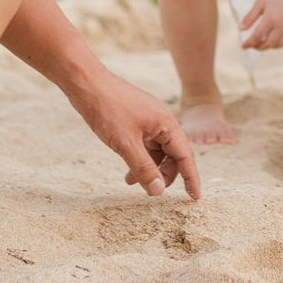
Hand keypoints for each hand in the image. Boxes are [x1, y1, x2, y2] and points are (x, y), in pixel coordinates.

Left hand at [72, 71, 201, 198]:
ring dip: (149, 168)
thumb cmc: (108, 109)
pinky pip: (145, 144)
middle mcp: (162, 121)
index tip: (195, 198)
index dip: (191, 178)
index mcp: (167, 124)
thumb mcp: (125, 144)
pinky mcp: (136, 120)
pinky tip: (127, 169)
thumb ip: (144, 169)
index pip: (186, 156)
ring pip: (157, 151)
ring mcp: (149, 120)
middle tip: (151, 191)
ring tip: (131, 182)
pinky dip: (139, 158)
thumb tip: (159, 191)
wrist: (87, 84)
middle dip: (164, 175)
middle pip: (173, 155)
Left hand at [240, 0, 282, 49]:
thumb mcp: (259, 3)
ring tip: (264, 41)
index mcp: (270, 18)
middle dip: (259, 47)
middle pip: (269, 44)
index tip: (243, 46)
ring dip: (271, 46)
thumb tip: (240, 29)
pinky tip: (276, 36)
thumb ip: (250, 18)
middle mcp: (282, 24)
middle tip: (253, 45)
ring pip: (281, 44)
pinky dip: (282, 41)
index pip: (257, 37)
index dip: (249, 43)